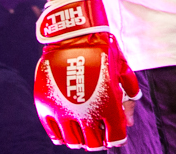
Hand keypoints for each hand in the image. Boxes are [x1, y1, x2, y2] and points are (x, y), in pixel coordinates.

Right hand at [34, 0, 140, 149]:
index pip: (115, 137)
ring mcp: (64, 111)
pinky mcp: (46, 106)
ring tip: (83, 131)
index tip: (115, 134)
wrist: (74, 32)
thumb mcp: (121, 69)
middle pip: (93, 144)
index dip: (116, 138)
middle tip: (99, 132)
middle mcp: (86, 112)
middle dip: (99, 140)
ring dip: (80, 139)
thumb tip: (129, 121)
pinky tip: (67, 131)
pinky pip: (54, 133)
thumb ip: (128, 96)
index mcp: (108, 105)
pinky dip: (61, 137)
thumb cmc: (102, 48)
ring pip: (73, 142)